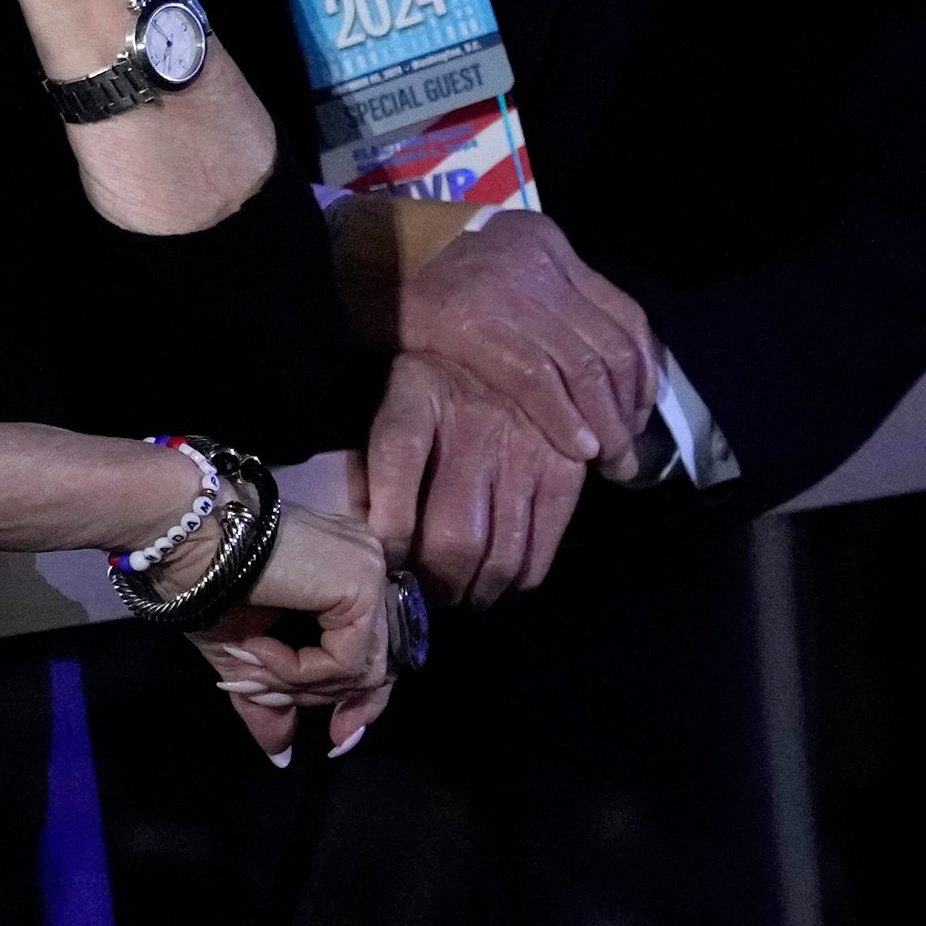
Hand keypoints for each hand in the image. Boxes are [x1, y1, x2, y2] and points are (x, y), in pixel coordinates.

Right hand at [187, 502, 394, 762]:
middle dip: (317, 697)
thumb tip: (280, 755)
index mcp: (348, 574)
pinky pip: (347, 660)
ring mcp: (370, 571)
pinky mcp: (361, 582)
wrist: (183, 533)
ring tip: (249, 668)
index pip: (378, 652)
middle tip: (260, 696)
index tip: (336, 739)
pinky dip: (300, 670)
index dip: (360, 703)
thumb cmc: (206, 578)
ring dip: (299, 684)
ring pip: (360, 669)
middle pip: (373, 666)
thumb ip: (274, 696)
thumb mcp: (246, 652)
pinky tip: (257, 649)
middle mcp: (370, 567)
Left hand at [366, 351, 586, 606]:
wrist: (511, 328)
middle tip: (425, 594)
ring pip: (499, 553)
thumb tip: (360, 529)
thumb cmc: (432, 372)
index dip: (387, 531)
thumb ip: (372, 451)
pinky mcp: (564, 469)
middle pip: (453, 538)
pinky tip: (501, 582)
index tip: (383, 558)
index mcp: (414, 399)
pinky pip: (543, 546)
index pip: (395, 468)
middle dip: (435, 583)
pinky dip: (519, 579)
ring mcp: (525, 450)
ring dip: (476, 592)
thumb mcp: (388, 389)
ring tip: (461, 596)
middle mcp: (471, 428)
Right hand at [398, 210, 659, 478]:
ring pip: (586, 367)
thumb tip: (596, 366)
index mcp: (546, 242)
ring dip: (605, 423)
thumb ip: (544, 300)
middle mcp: (536, 259)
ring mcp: (505, 289)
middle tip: (626, 454)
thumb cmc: (421, 274)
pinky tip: (576, 448)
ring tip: (606, 461)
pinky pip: (540, 380)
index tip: (639, 416)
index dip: (645, 376)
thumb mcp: (496, 270)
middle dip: (629, 410)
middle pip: (613, 346)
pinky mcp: (473, 323)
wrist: (351, 256)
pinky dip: (566, 419)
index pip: (627, 316)